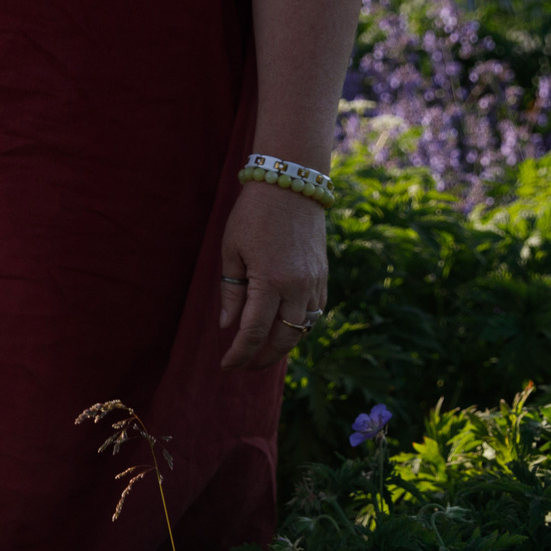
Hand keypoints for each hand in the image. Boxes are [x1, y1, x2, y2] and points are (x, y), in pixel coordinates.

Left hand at [216, 182, 328, 370]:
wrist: (292, 185)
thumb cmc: (252, 215)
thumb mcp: (231, 251)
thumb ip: (231, 292)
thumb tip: (228, 326)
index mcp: (269, 282)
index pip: (254, 333)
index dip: (240, 354)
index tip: (226, 365)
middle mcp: (297, 288)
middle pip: (282, 339)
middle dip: (262, 358)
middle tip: (243, 365)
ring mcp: (314, 283)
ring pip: (302, 329)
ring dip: (283, 346)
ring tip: (262, 352)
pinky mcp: (323, 276)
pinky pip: (315, 313)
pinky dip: (299, 327)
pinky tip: (284, 329)